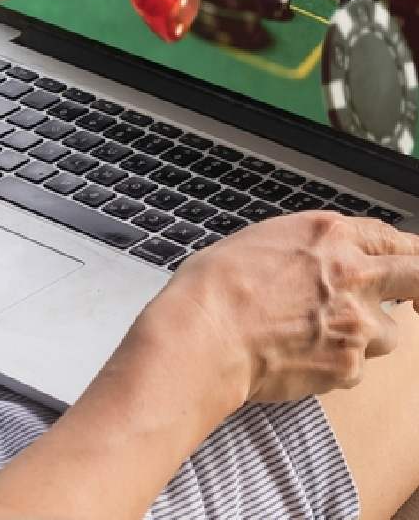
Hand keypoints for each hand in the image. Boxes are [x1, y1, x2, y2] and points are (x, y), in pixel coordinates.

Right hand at [146, 211, 418, 404]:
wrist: (204, 333)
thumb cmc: (215, 285)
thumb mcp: (261, 241)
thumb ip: (307, 250)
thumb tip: (318, 261)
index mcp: (327, 234)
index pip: (391, 238)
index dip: (401, 253)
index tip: (403, 264)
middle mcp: (353, 273)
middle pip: (417, 277)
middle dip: (416, 288)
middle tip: (411, 298)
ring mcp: (358, 323)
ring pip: (387, 333)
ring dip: (364, 334)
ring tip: (315, 335)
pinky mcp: (350, 366)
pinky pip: (355, 366)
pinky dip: (334, 364)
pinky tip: (296, 357)